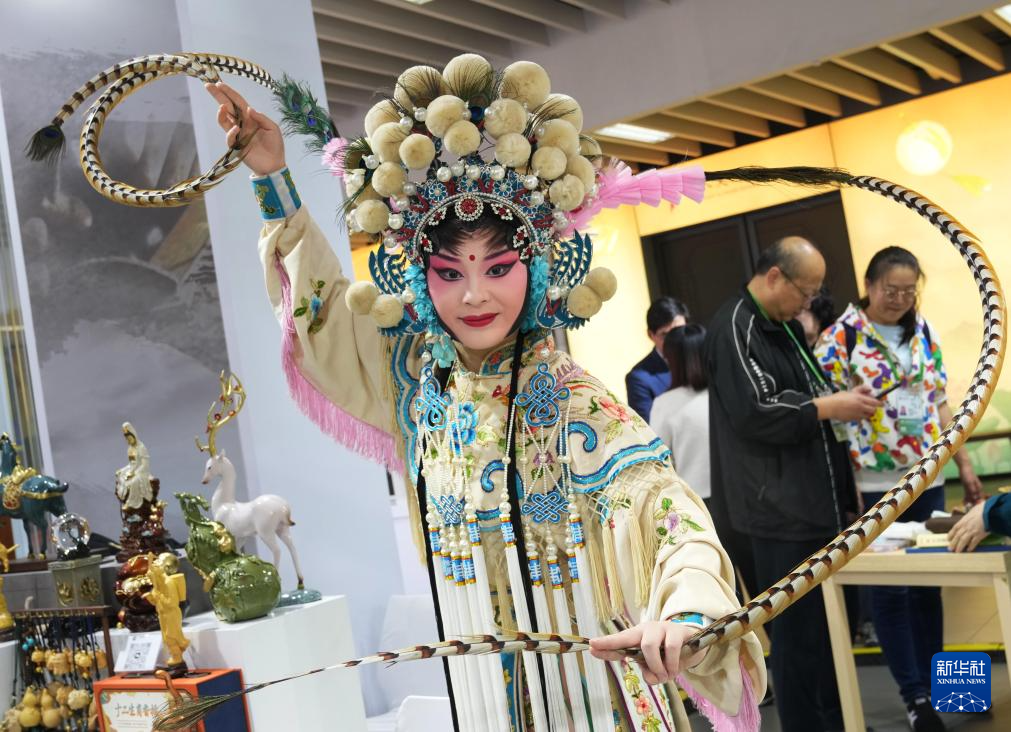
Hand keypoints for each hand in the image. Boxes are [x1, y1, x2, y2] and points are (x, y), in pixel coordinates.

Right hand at [205, 81, 285, 175]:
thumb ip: (261, 118)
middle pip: (227, 107)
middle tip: (208, 86)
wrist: (274, 165)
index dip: (229, 93)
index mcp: (251, 117)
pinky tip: (236, 128)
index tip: (219, 84)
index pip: (238, 102)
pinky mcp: (236, 145)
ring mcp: (238, 134)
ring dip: (221, 113)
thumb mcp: (272, 128)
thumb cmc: (275, 145)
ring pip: (224, 120)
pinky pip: (229, 137)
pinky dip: (231, 132)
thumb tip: (248, 108)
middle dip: (218, 96)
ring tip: (222, 106)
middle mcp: (242, 123)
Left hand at [589, 620, 706, 684]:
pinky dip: (672, 664)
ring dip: (657, 666)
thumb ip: (651, 675)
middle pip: (629, 638)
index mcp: (637, 638)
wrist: (695, 645)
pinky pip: (671, 648)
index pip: (619, 642)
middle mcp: (646, 630)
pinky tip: (675, 669)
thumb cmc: (669, 657)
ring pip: (649, 646)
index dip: (606, 645)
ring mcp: (661, 628)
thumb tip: (652, 678)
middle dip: (630, 654)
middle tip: (652, 674)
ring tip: (666, 675)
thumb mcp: (657, 669)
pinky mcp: (677, 630)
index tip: (591, 647)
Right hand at [816, 386, 881, 421]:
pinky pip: (859, 419)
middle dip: (873, 409)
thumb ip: (861, 389)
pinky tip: (853, 413)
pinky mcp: (853, 420)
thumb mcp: (850, 391)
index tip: (881, 404)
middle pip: (873, 410)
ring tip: (861, 411)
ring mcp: (857, 414)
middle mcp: (861, 407)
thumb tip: (870, 389)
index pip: (875, 402)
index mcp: (860, 399)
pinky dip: (859, 417)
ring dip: (867, 414)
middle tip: (870, 407)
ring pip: (867, 416)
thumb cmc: (838, 398)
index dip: (880, 403)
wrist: (830, 407)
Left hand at [948, 501, 988, 551]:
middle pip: (957, 536)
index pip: (954, 529)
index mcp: (962, 521)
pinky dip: (971, 546)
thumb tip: (965, 520)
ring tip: (958, 552)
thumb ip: (966, 518)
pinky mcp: (979, 535)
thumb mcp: (970, 513)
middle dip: (953, 543)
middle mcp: (965, 527)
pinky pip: (974, 542)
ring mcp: (972, 531)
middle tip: (950, 549)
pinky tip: (969, 550)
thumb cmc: (980, 510)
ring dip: (960, 547)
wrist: (988, 512)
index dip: (950, 535)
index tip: (948, 539)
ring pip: (963, 540)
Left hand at [959, 464, 985, 505]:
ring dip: (969, 500)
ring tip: (965, 505)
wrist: (964, 467)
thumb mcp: (969, 483)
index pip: (979, 497)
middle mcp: (976, 488)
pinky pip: (967, 493)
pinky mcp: (967, 486)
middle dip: (972, 502)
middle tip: (968, 507)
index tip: (974, 507)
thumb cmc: (968, 475)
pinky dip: (966, 497)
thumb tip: (974, 498)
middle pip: (975, 497)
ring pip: (971, 495)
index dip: (977, 502)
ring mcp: (972, 487)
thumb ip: (972, 490)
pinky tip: (964, 501)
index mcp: (979, 487)